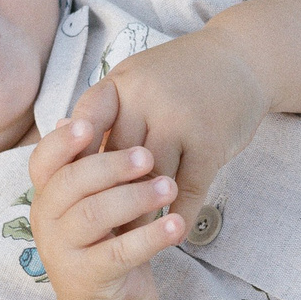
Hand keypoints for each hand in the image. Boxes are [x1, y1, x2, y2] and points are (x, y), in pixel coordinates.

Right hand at [27, 112, 184, 299]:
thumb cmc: (106, 240)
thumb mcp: (95, 200)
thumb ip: (90, 165)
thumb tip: (85, 114)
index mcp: (46, 195)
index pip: (43, 160)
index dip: (63, 142)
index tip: (91, 124)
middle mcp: (46, 222)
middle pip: (71, 183)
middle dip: (111, 165)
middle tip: (149, 155)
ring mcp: (63, 253)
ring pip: (93, 215)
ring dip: (134, 197)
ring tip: (170, 187)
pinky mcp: (89, 279)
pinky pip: (120, 253)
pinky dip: (151, 237)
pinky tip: (178, 224)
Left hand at [73, 28, 269, 232]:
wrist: (242, 58)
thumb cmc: (182, 76)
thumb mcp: (137, 80)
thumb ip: (104, 108)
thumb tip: (58, 132)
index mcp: (122, 83)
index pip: (86, 126)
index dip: (76, 163)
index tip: (69, 195)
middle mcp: (146, 99)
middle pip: (116, 162)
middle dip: (107, 199)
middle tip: (97, 232)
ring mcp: (179, 120)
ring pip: (150, 181)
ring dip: (143, 216)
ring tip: (133, 241)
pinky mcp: (210, 142)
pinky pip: (188, 189)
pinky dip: (180, 217)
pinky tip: (173, 233)